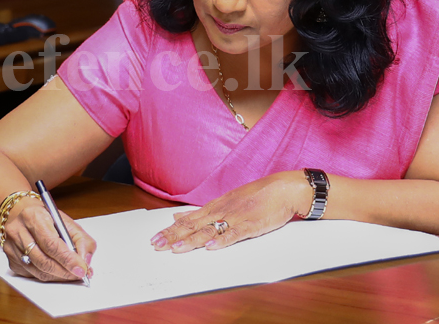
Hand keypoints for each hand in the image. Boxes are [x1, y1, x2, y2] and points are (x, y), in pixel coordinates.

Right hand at [3, 197, 95, 281]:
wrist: (17, 212)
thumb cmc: (43, 216)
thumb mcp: (65, 220)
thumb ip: (80, 239)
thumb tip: (85, 261)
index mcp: (34, 217)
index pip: (52, 244)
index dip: (68, 259)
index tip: (82, 269)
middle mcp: (19, 232)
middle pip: (44, 261)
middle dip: (65, 271)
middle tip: (80, 275)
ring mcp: (12, 247)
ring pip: (38, 271)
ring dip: (58, 276)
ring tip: (71, 274)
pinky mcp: (11, 259)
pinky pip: (32, 275)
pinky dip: (47, 275)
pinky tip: (56, 271)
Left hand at [150, 171, 312, 252]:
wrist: (283, 189)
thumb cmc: (257, 195)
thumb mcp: (226, 201)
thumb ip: (203, 211)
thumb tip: (181, 215)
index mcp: (215, 206)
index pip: (188, 220)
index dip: (171, 230)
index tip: (155, 238)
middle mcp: (221, 211)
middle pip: (193, 226)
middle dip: (173, 236)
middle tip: (156, 245)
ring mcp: (235, 218)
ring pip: (209, 231)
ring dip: (191, 241)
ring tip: (176, 249)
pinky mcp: (251, 225)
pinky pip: (234, 234)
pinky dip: (222, 241)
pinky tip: (211, 248)